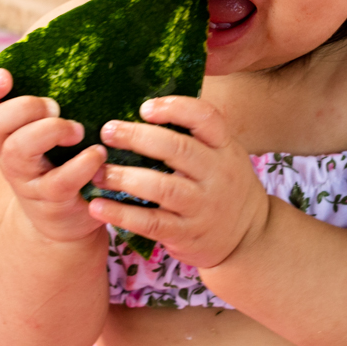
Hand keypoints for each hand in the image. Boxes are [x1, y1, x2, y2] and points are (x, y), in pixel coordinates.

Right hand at [0, 69, 107, 243]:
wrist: (62, 220)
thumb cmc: (60, 161)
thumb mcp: (49, 132)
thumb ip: (53, 101)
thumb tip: (82, 47)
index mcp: (6, 132)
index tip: (6, 74)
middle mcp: (8, 154)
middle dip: (26, 107)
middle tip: (56, 107)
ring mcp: (26, 179)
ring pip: (20, 150)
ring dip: (50, 131)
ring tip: (78, 131)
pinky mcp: (50, 201)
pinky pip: (59, 180)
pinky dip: (82, 164)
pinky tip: (98, 155)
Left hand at [87, 96, 269, 268]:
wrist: (249, 237)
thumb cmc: (225, 185)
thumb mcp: (224, 155)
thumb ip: (195, 136)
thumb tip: (145, 109)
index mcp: (225, 147)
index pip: (206, 118)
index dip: (175, 108)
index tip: (144, 108)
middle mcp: (217, 174)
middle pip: (177, 149)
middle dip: (137, 138)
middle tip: (108, 132)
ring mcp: (202, 206)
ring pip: (161, 187)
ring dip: (124, 177)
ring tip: (98, 172)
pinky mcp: (187, 234)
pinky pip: (151, 223)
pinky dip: (122, 214)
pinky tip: (98, 207)